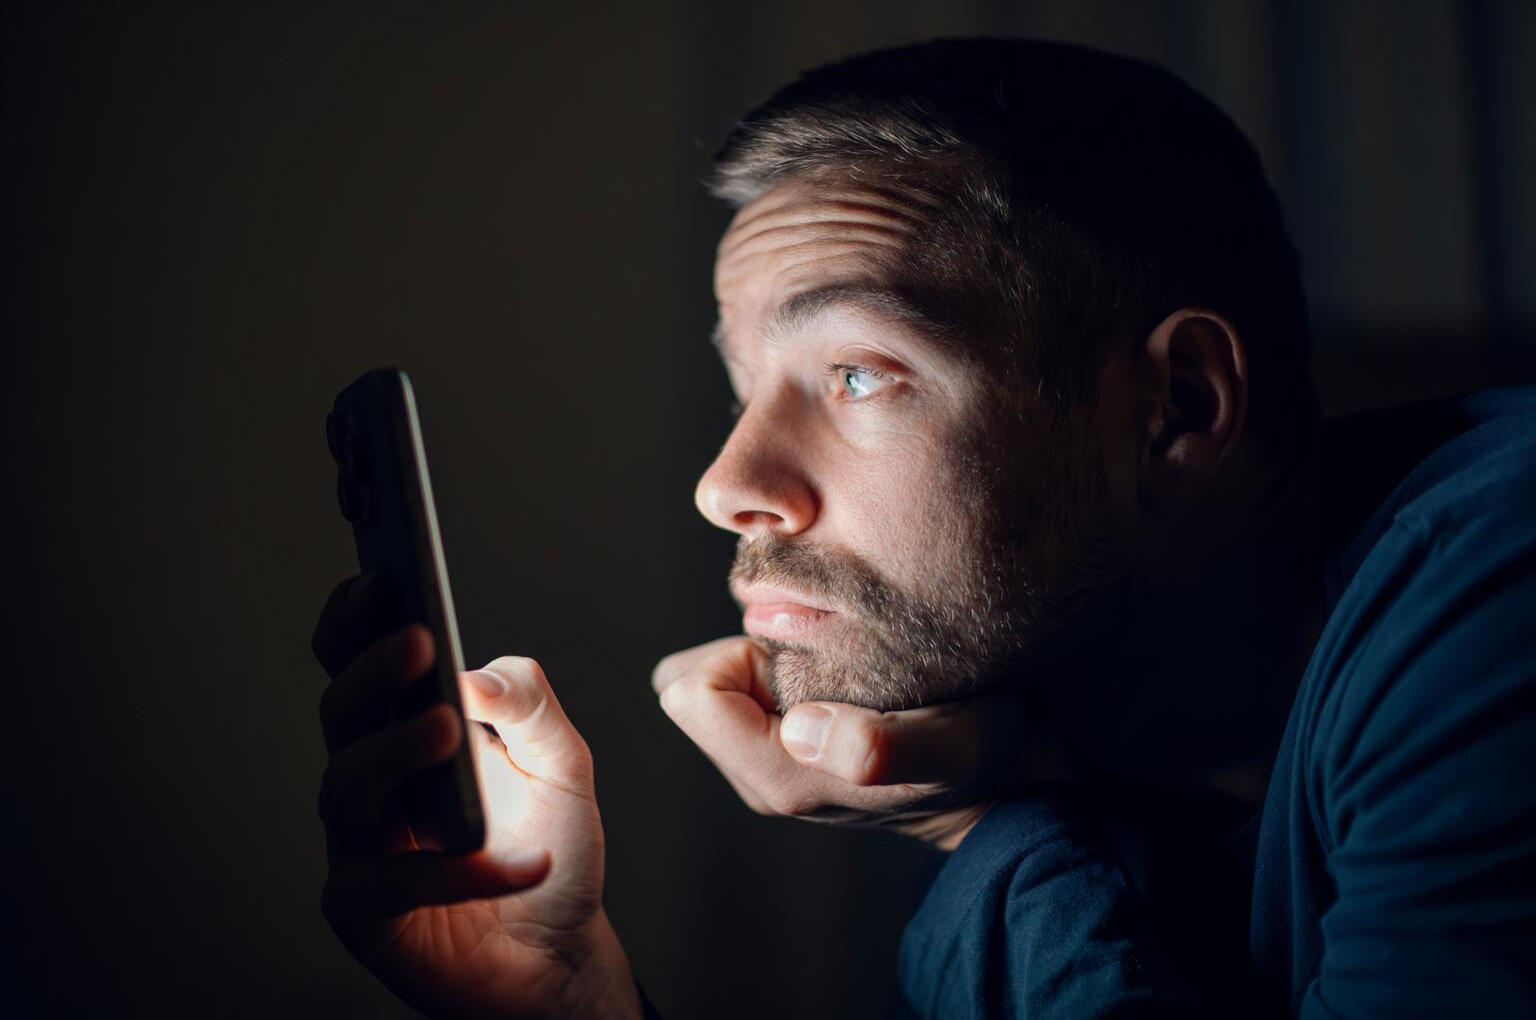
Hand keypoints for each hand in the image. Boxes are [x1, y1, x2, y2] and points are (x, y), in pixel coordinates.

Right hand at [312, 575, 639, 1019]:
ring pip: (347, 786)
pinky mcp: (364, 912)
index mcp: (407, 729)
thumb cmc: (550, 845)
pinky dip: (458, 870)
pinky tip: (520, 861)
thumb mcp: (563, 764)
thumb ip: (530, 706)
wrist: (557, 952)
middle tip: (416, 640)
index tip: (380, 578)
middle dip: (372, 672)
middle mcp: (372, 779)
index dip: (356, 621)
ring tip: (448, 727)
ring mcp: (359, 844)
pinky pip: (391, 884)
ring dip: (396, 751)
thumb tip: (475, 673)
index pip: (360, 663)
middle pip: (343, 714)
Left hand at [652, 637, 1066, 848]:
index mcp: (777, 775)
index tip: (803, 643)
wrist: (1007, 783)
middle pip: (695, 683)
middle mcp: (761, 774)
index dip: (737, 651)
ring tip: (836, 651)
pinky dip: (781, 663)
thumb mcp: (952, 745)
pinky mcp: (790, 744)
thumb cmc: (981, 757)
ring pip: (723, 681)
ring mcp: (773, 761)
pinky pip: (748, 687)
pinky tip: (840, 663)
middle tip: (817, 641)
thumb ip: (878, 746)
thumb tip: (800, 730)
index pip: (688, 691)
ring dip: (764, 653)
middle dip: (743, 647)